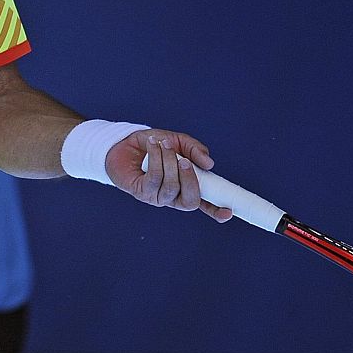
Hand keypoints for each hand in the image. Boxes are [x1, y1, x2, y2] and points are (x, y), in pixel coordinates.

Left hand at [105, 129, 231, 221]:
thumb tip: (210, 163)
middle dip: (190, 181)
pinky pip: (154, 178)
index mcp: (186, 187)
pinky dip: (156, 159)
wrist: (123, 142)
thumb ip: (194, 149)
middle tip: (185, 161)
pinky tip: (153, 146)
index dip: (217, 211)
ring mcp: (157, 197)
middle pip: (190, 202)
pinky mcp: (141, 192)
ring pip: (171, 187)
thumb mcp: (178, 141)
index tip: (229, 211)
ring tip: (165, 144)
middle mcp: (173, 197)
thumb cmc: (153, 145)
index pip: (205, 204)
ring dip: (169, 162)